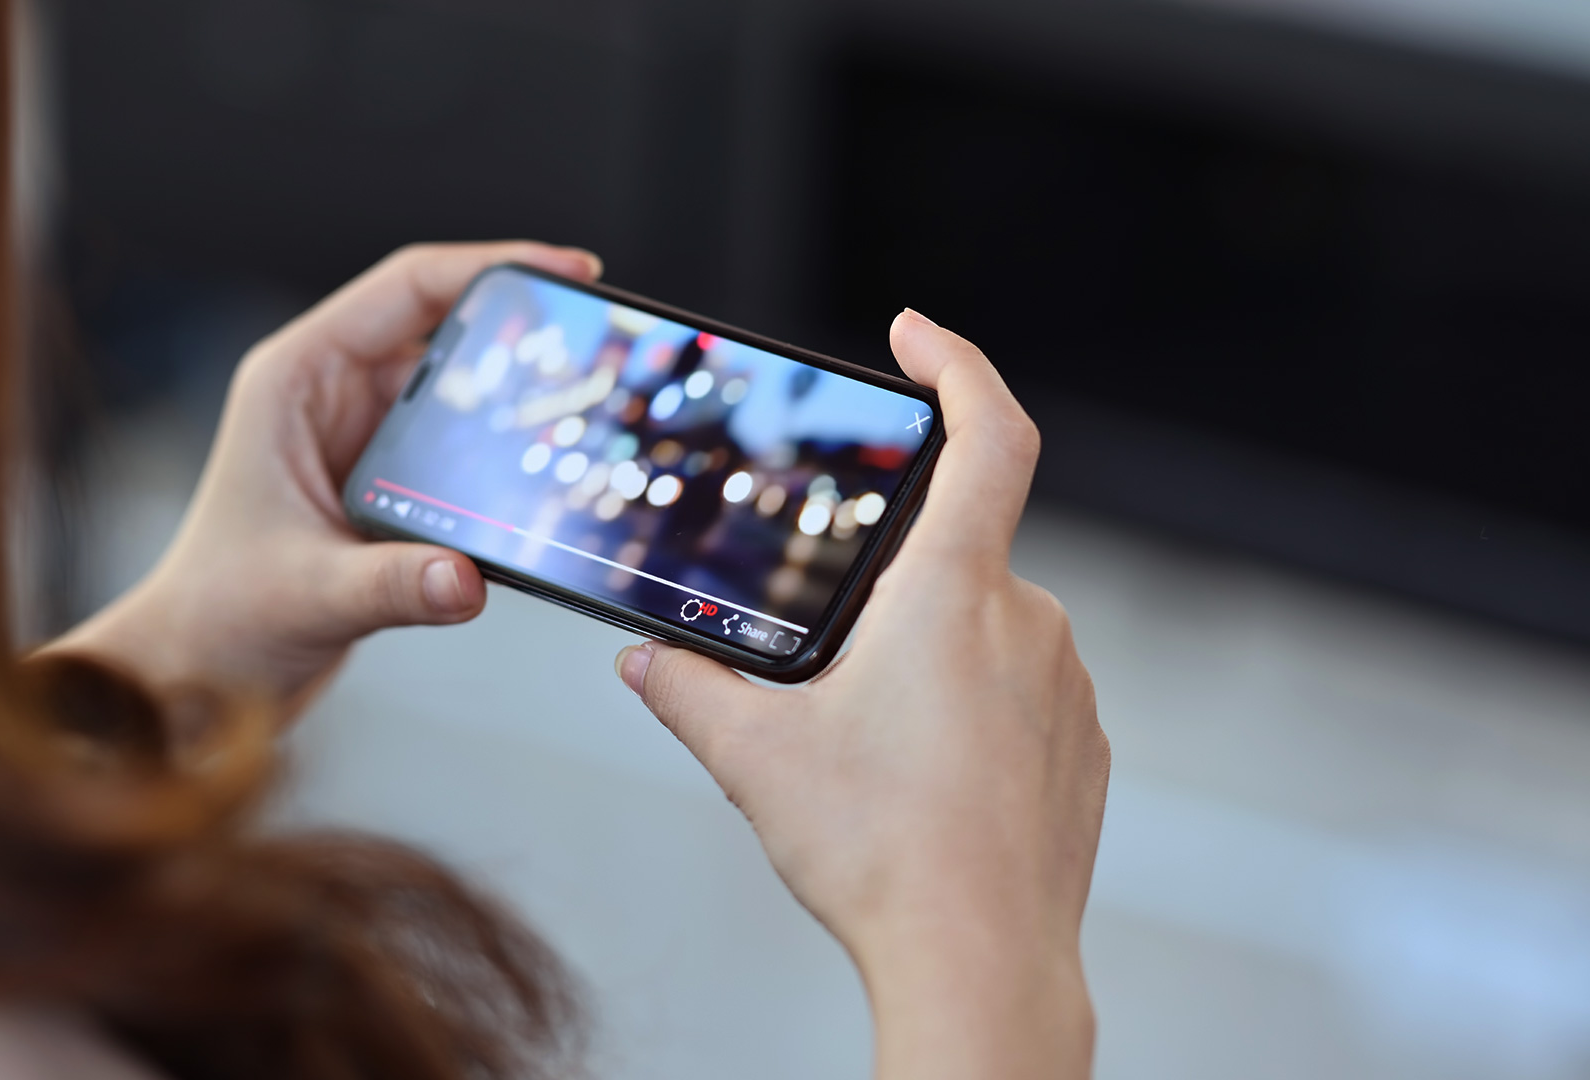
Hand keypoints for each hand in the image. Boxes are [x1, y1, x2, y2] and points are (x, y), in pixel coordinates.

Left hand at [53, 242, 602, 712]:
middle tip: (597, 336)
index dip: (490, 266)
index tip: (563, 268)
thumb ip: (390, 585)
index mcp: (297, 380)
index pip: (405, 289)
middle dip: (524, 325)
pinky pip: (464, 443)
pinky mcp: (393, 480)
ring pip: (462, 386)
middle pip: (446, 325)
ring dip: (520, 390)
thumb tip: (465, 578)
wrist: (205, 670)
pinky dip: (508, 446)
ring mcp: (366, 435)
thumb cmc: (223, 616)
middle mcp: (333, 394)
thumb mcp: (309, 595)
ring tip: (589, 397)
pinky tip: (553, 462)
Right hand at [614, 311, 1108, 1079]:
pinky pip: (1021, 689)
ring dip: (926, 656)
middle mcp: (1026, 622)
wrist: (983, 965)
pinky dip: (969, 708)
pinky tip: (921, 778)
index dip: (956, 362)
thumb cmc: (886, 859)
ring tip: (869, 743)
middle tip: (833, 665)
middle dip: (890, 588)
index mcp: (951, 596)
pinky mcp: (1082, 743)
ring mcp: (1065, 684)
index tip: (914, 335)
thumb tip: (648, 663)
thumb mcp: (758, 761)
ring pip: (985, 627)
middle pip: (957, 550)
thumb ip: (692, 693)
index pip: (988, 433)